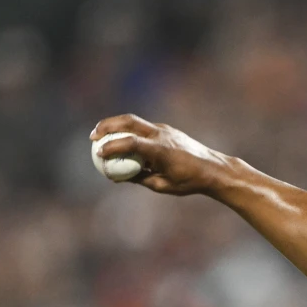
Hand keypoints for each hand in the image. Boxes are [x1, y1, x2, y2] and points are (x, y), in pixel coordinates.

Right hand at [90, 115, 233, 195]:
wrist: (213, 168)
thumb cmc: (190, 181)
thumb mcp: (163, 185)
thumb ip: (140, 179)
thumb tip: (119, 177)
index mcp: (161, 150)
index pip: (131, 143)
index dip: (113, 147)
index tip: (99, 153)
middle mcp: (161, 135)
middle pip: (128, 121)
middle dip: (107, 126)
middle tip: (93, 136)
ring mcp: (164, 129)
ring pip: (135, 120)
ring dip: (116, 125)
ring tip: (101, 134)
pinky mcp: (166, 130)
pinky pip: (143, 127)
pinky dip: (129, 130)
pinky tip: (121, 140)